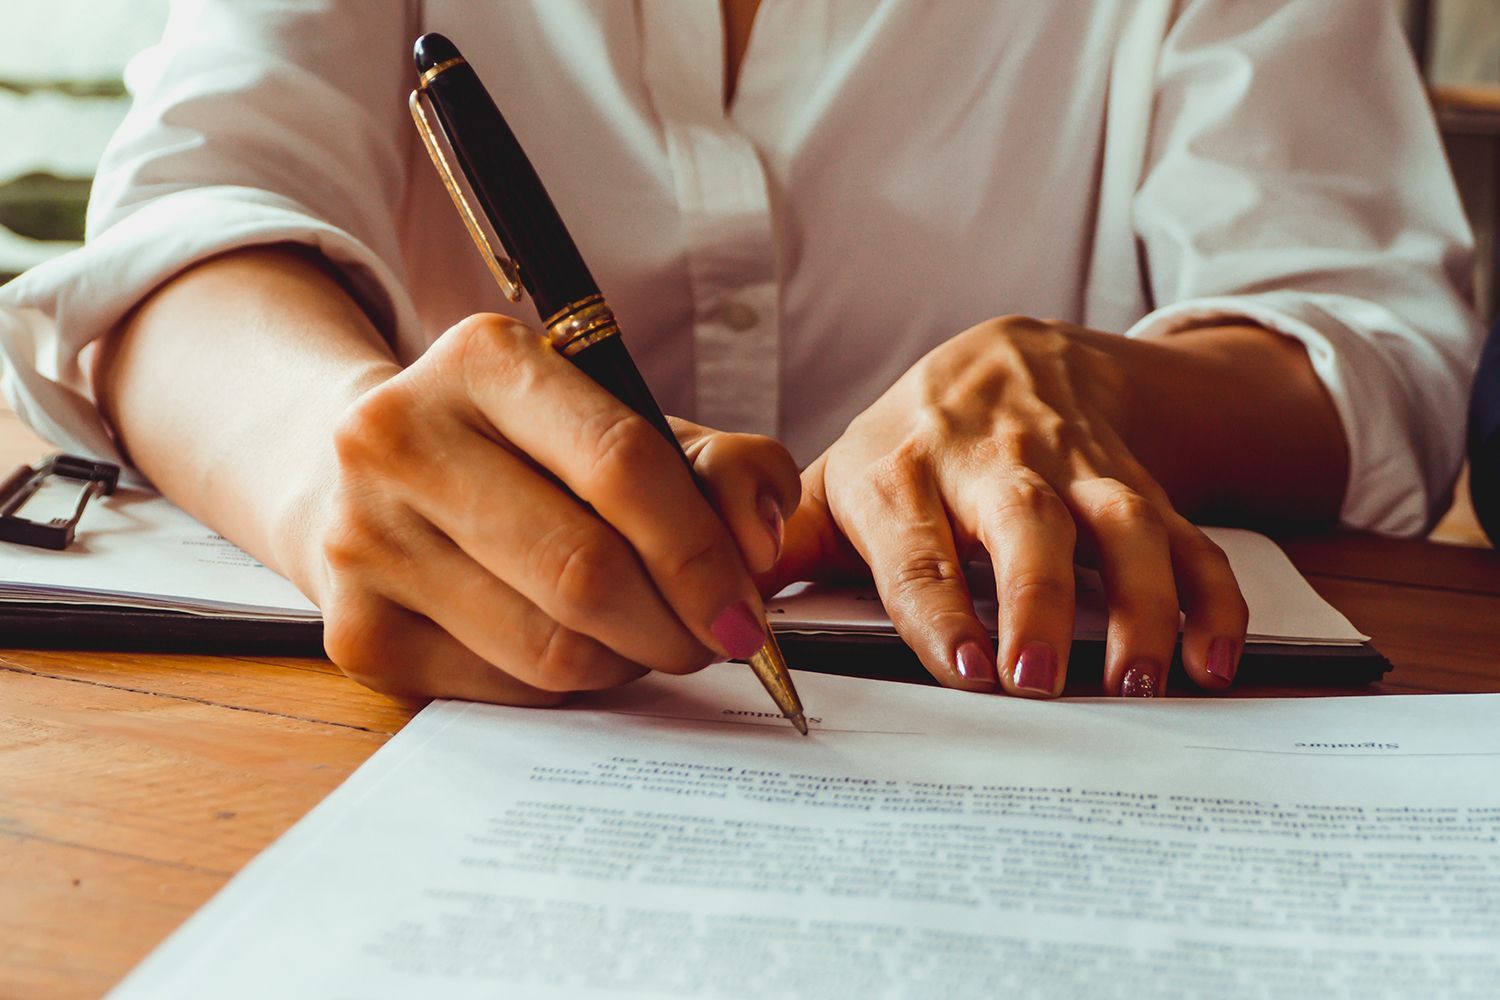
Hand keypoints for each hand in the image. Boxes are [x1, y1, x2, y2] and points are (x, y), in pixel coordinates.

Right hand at [310, 313, 799, 703]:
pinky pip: (506, 690)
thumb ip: (723, 467)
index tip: (745, 610)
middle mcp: (400, 438)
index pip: (620, 464)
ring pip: (550, 647)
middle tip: (713, 640)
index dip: (702, 553)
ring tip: (647, 637)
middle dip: (677, 627)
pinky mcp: (354, 629)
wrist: (372, 479)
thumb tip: (757, 546)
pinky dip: (568, 686)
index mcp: (483, 360)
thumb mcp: (630, 423)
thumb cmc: (528, 453)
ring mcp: (364, 538)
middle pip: (585, 571)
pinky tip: (575, 647)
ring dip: (630, 661)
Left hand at [768, 316, 1249, 698]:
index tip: (960, 665)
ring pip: (1119, 524)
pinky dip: (1209, 596)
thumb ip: (784, 547)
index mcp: (903, 469)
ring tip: (1141, 678)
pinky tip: (1211, 658)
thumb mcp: (836, 478)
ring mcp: (1076, 472)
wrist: (1019, 359)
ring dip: (1138, 601)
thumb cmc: (912, 443)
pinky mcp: (1138, 486)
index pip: (915, 542)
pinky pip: (1186, 537)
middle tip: (1037, 680)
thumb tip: (720, 611)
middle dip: (1034, 599)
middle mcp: (994, 463)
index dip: (936, 604)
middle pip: (1021, 522)